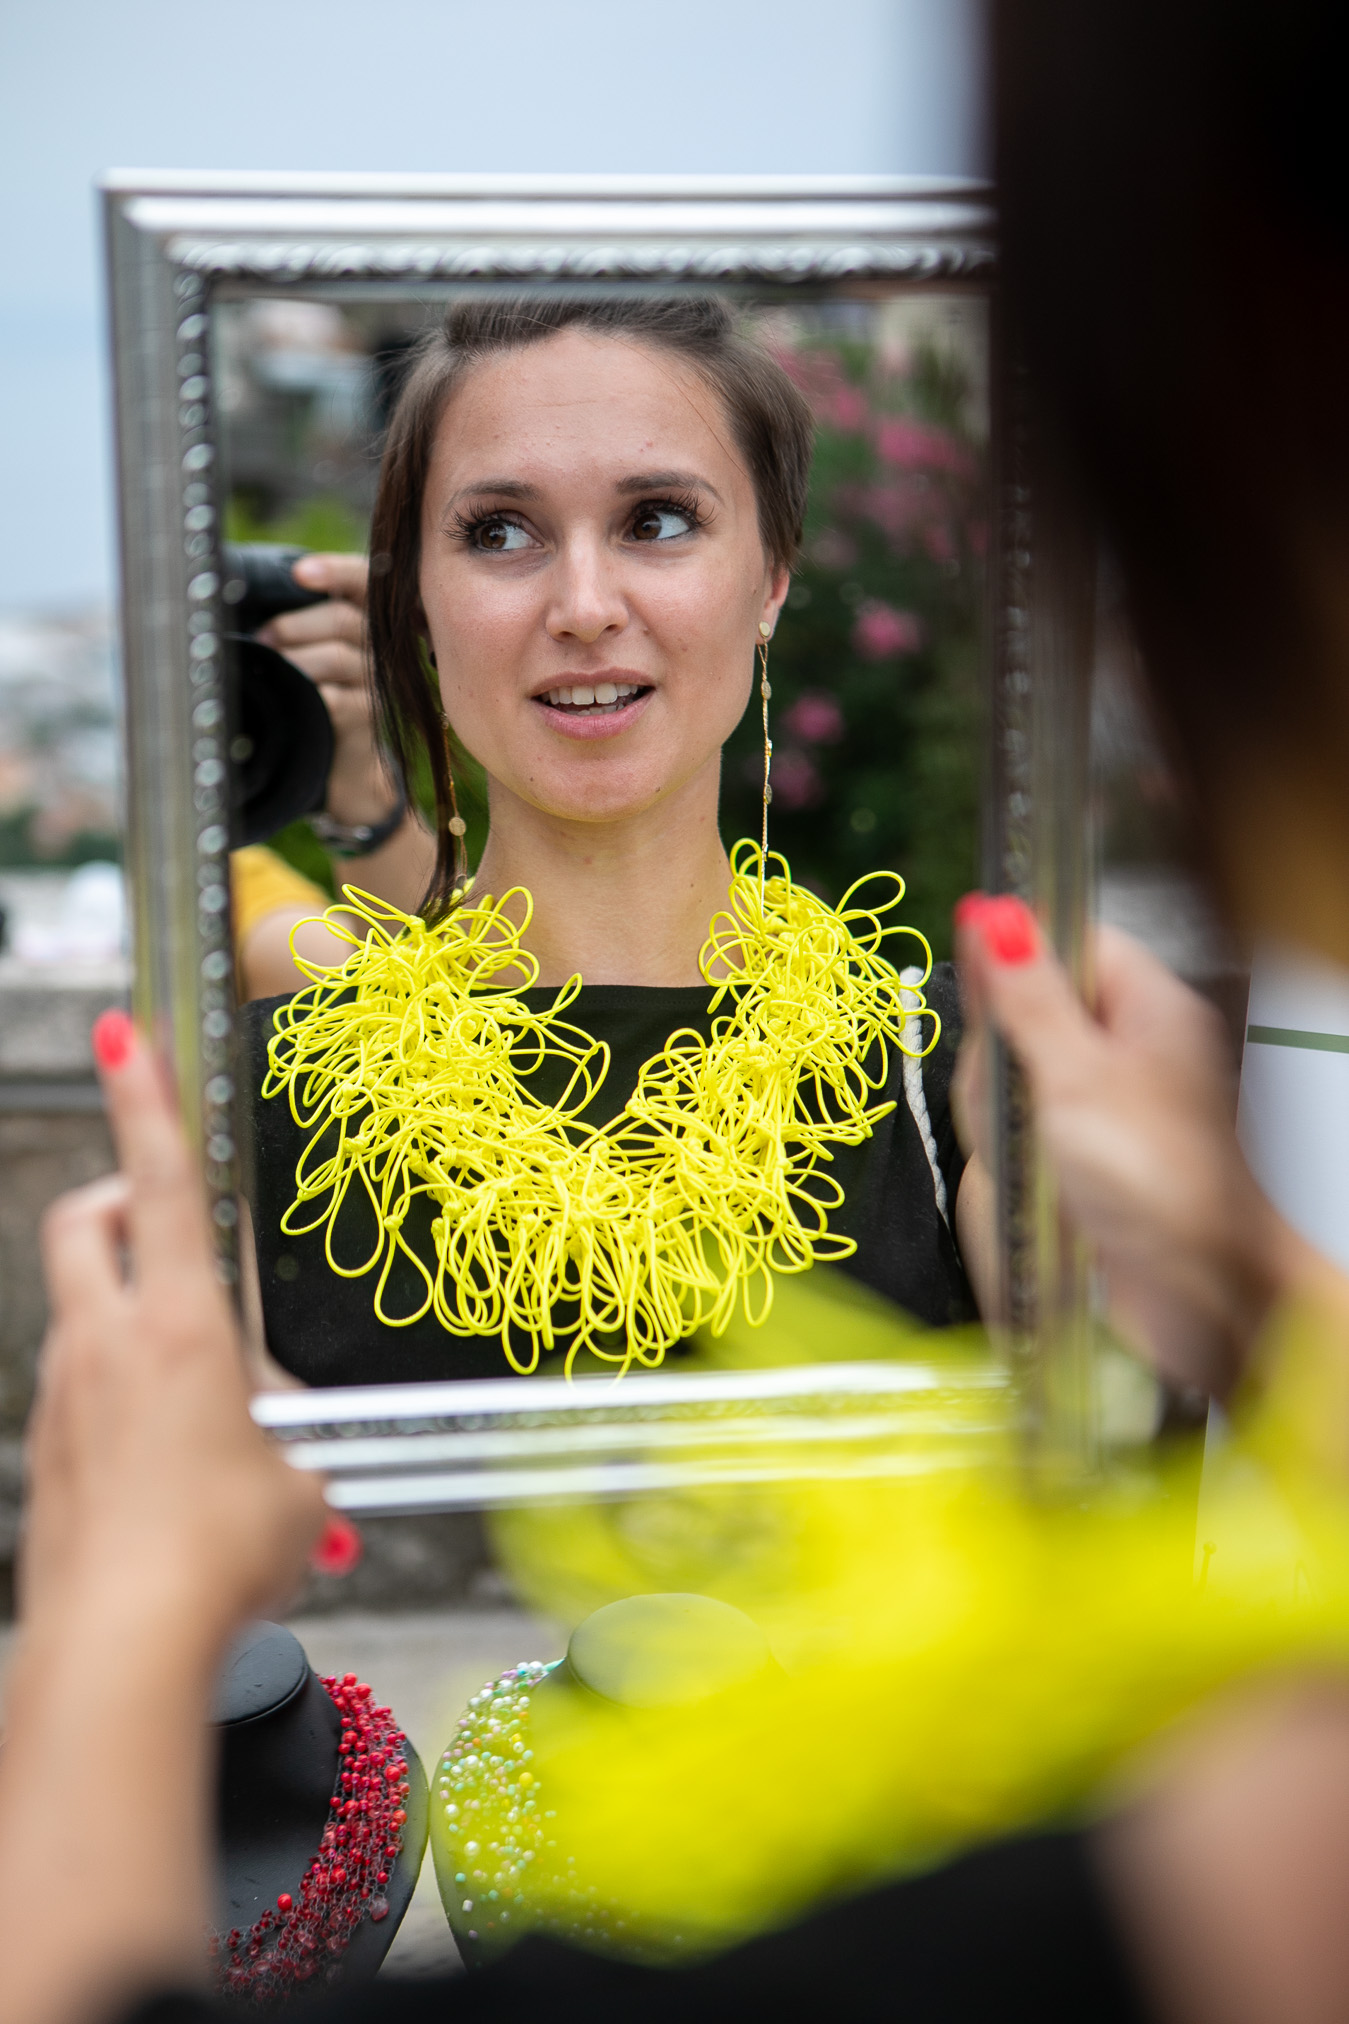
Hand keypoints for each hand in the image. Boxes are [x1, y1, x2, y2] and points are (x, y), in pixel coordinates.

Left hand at [26, 1010, 323, 1636]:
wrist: (121, 1651)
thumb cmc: (220, 1559)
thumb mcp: (300, 1488)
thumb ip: (294, 1450)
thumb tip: (292, 1464)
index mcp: (181, 1327)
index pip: (158, 1182)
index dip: (143, 1099)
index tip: (123, 1034)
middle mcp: (107, 1346)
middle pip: (81, 1222)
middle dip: (112, 1192)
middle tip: (158, 1217)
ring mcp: (64, 1400)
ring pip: (80, 1311)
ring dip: (131, 1319)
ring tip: (206, 1401)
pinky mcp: (48, 1458)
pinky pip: (80, 1395)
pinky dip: (122, 1402)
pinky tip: (174, 1474)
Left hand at [256, 552, 397, 827]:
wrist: (341, 756)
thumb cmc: (316, 692)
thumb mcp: (312, 649)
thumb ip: (300, 623)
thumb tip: (248, 606)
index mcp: (366, 616)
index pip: (363, 579)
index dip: (334, 571)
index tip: (298, 573)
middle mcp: (380, 644)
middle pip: (342, 618)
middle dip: (294, 625)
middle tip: (263, 638)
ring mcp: (377, 681)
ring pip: (337, 656)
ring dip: (295, 661)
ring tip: (271, 669)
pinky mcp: (368, 715)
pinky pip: (335, 697)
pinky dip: (308, 694)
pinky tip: (294, 698)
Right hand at [953, 897, 1305, 1399]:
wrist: (1193, 1298)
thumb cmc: (1162, 1187)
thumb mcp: (1078, 1076)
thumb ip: (1026, 995)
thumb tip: (993, 916)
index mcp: (1146, 1008)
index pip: (1067, 943)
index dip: (1016, 959)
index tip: (983, 990)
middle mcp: (1122, 1052)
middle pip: (1018, 1018)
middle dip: (1001, 1064)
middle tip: (1025, 1102)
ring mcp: (1093, 1108)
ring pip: (1002, 1084)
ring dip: (1001, 1122)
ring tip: (1041, 1160)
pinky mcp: (1071, 1160)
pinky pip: (1009, 1139)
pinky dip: (1006, 1162)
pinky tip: (1032, 1186)